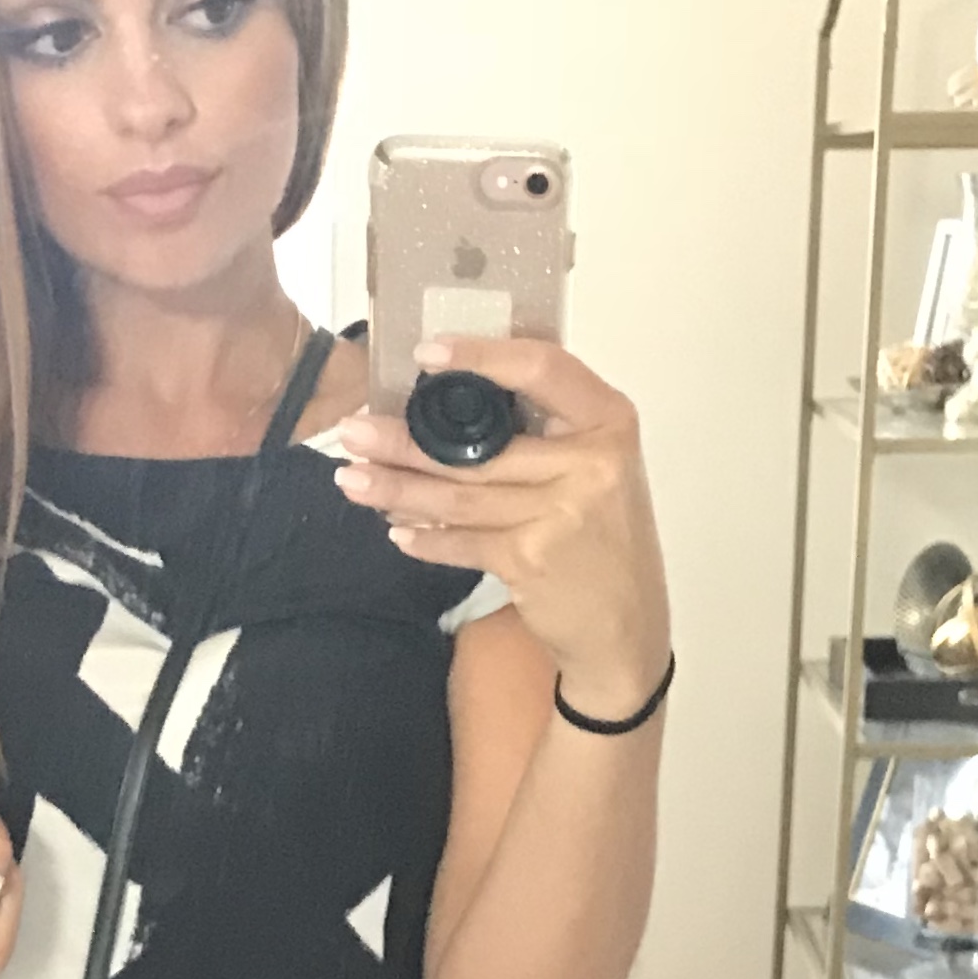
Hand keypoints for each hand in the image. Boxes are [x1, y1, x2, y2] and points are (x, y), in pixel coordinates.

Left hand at [331, 336, 671, 709]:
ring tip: (352, 479)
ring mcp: (561, 513)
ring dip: (398, 488)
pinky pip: (461, 540)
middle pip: (480, 442)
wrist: (625, 626)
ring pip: (460, 494)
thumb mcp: (596, 468)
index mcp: (608, 420)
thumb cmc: (604, 538)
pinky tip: (395, 529)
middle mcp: (591, 462)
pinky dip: (426, 538)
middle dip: (405, 440)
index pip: (541, 368)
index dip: (481, 357)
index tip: (426, 352)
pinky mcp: (530, 560)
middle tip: (353, 432)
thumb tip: (451, 403)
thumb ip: (547, 432)